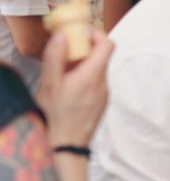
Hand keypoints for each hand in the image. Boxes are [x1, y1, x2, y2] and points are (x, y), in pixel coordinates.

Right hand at [36, 30, 114, 146]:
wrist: (66, 147)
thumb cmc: (55, 117)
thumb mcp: (49, 85)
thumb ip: (55, 58)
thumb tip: (63, 35)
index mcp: (93, 76)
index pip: (107, 44)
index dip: (95, 34)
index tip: (78, 33)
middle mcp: (103, 84)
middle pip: (101, 56)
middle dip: (84, 49)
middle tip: (64, 52)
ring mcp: (104, 95)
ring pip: (97, 70)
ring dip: (83, 65)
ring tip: (62, 73)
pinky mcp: (101, 103)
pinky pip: (96, 83)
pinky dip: (85, 78)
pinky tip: (68, 88)